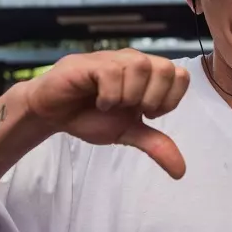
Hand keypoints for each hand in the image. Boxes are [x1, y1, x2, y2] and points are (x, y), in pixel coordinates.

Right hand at [24, 49, 190, 178]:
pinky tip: (99, 103)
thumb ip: (155, 145)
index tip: (146, 113)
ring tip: (112, 105)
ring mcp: (112, 59)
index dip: (169, 99)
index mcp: (147, 75)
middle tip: (131, 110)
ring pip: (141, 66)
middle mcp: (133, 61)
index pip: (180, 75)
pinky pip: (112, 72)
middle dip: (152, 99)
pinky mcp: (89, 64)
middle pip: (166, 69)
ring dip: (130, 96)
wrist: (51, 113)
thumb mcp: (128, 133)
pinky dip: (109, 95)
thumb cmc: (90, 116)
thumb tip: (181, 172)